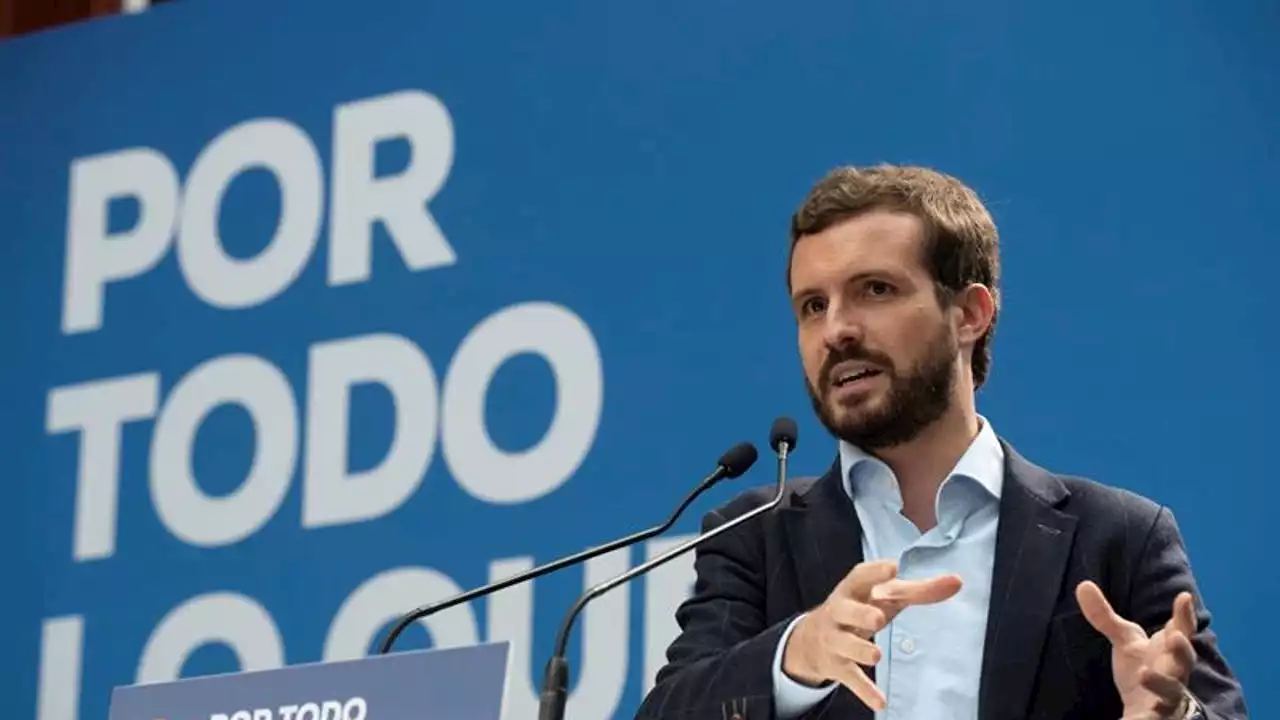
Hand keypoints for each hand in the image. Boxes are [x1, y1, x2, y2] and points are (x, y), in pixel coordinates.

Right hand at [782, 559, 962, 710]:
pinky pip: (851, 678)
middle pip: (845, 610)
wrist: (812, 640)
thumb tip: (958, 581)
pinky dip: (864, 690)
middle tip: (879, 618)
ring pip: (844, 644)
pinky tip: (880, 702)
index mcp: (853, 590)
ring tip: (876, 656)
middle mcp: (839, 612)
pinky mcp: (837, 666)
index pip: (860, 576)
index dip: (875, 572)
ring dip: (859, 650)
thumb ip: (922, 590)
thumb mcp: (887, 597)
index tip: (892, 567)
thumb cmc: (861, 608)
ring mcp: (836, 640)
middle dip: (860, 613)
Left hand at [1076, 580, 1197, 718]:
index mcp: (1170, 649)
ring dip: (1162, 682)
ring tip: (1144, 674)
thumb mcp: (1125, 641)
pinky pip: (1155, 718)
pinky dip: (1145, 719)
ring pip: (1173, 691)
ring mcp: (1169, 695)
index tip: (1183, 597)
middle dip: (1183, 649)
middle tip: (1176, 636)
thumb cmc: (1144, 666)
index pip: (1182, 628)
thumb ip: (1106, 617)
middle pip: (1185, 661)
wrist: (1147, 707)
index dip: (1185, 614)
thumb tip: (1083, 584)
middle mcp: (1176, 671)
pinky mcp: (1158, 715)